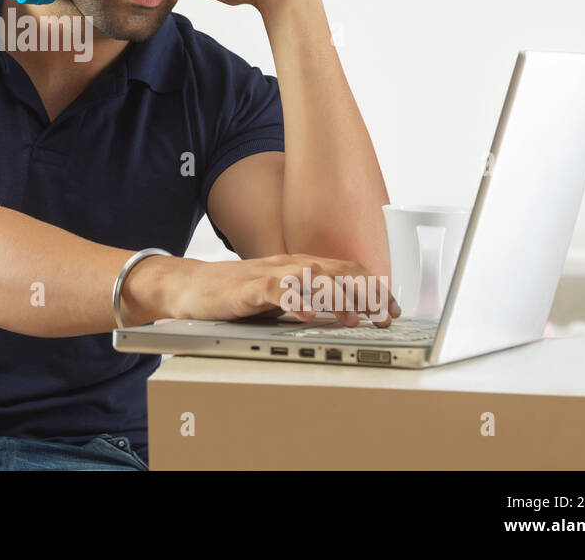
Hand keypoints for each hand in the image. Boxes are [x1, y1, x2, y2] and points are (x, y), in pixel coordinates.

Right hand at [166, 254, 401, 326]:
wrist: (191, 286)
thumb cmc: (237, 293)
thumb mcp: (284, 297)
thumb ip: (312, 300)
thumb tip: (351, 314)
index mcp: (302, 267)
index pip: (348, 270)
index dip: (374, 288)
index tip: (393, 310)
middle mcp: (290, 265)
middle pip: (338, 271)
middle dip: (367, 293)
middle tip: (385, 316)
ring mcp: (269, 274)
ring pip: (313, 277)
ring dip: (338, 297)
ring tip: (355, 318)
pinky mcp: (247, 288)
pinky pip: (275, 290)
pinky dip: (294, 301)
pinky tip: (307, 315)